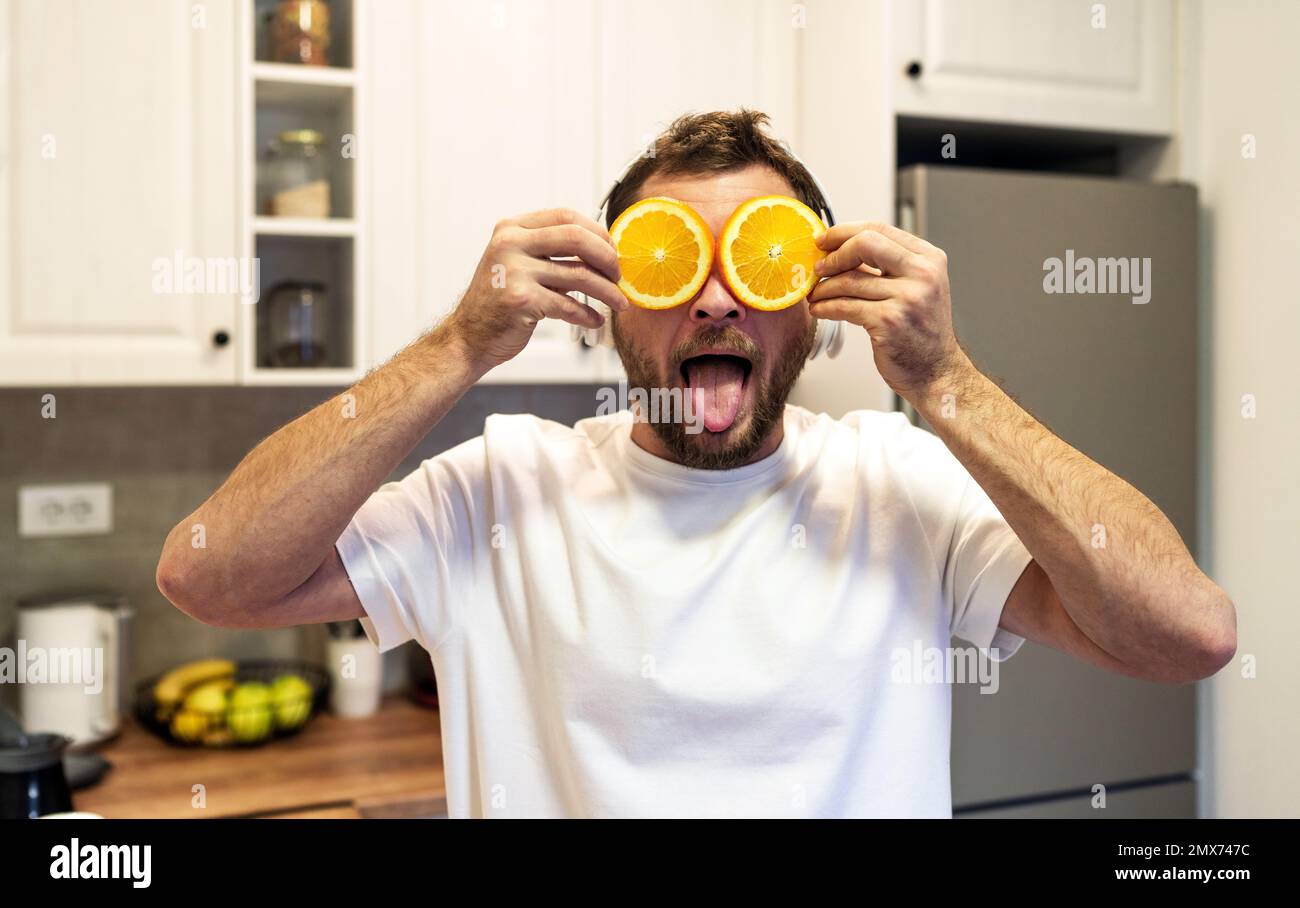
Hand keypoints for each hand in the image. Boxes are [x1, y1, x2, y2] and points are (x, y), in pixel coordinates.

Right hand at [443, 208, 629, 370]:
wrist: (468, 337)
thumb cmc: (500, 302)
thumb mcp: (518, 263)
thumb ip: (549, 251)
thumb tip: (602, 248)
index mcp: (511, 228)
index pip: (566, 216)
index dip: (597, 232)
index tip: (612, 251)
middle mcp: (510, 244)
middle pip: (576, 238)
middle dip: (607, 257)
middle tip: (619, 275)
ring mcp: (514, 271)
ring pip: (579, 274)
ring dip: (607, 291)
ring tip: (620, 303)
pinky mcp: (521, 300)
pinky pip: (568, 305)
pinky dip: (587, 315)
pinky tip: (595, 320)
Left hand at [808, 221, 972, 399]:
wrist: (936, 372)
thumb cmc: (921, 332)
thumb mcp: (916, 288)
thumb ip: (887, 266)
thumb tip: (840, 250)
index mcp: (929, 259)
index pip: (879, 229)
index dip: (844, 232)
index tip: (824, 242)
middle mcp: (922, 274)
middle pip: (865, 244)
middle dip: (833, 255)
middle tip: (817, 268)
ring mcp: (907, 298)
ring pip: (849, 280)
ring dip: (824, 288)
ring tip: (815, 295)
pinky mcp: (889, 321)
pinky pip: (845, 307)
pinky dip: (825, 307)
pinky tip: (819, 310)